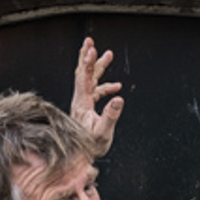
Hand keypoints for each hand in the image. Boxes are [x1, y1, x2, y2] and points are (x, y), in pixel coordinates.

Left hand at [70, 37, 122, 154]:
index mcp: (82, 103)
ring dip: (98, 67)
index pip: (84, 78)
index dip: (88, 63)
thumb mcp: (103, 133)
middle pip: (83, 74)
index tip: (91, 48)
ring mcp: (83, 103)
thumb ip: (110, 115)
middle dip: (88, 57)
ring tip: (108, 54)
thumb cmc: (90, 147)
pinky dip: (106, 86)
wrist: (80, 157)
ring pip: (90, 80)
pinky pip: (96, 91)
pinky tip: (116, 87)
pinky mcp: (87, 108)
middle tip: (90, 41)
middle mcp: (80, 100)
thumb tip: (118, 98)